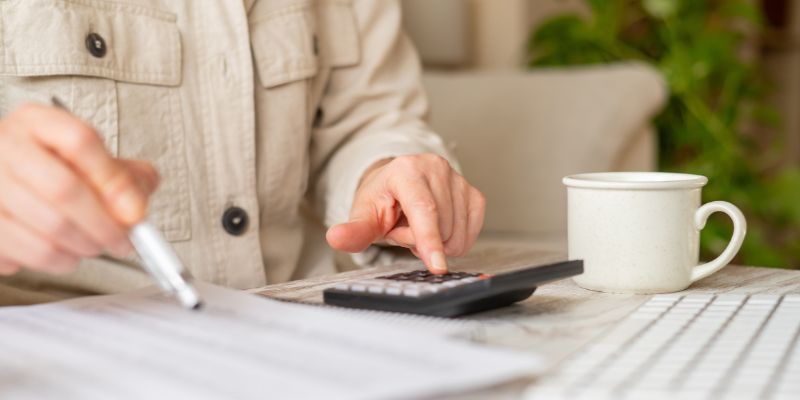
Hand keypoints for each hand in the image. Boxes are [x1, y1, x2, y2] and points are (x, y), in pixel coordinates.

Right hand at [0, 103, 158, 274]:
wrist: (4, 178)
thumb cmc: (53, 169)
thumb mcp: (92, 160)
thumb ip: (126, 177)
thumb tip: (136, 209)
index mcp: (37, 123)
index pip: (80, 141)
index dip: (113, 180)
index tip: (135, 210)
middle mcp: (6, 147)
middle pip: (64, 188)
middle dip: (104, 225)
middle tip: (122, 240)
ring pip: (49, 227)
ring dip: (84, 247)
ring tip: (94, 246)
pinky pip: (28, 253)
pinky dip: (56, 261)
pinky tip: (64, 253)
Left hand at [326, 154, 485, 273]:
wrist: (398, 187)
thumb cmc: (382, 201)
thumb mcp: (364, 216)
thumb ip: (354, 230)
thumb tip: (336, 238)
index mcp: (406, 170)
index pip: (424, 210)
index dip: (429, 240)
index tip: (437, 266)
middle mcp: (436, 168)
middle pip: (440, 228)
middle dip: (419, 241)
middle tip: (403, 229)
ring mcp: (458, 179)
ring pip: (457, 235)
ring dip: (436, 242)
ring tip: (418, 227)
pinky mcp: (474, 194)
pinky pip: (470, 234)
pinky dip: (453, 241)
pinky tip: (437, 228)